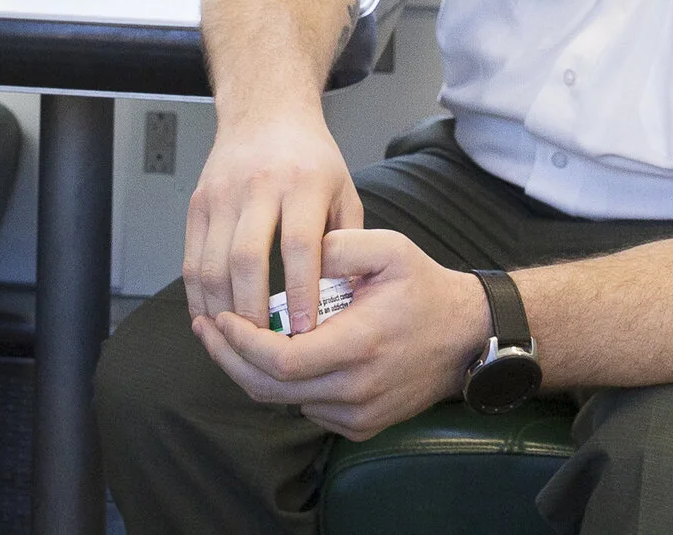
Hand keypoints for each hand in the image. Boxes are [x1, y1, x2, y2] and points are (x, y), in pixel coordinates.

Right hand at [183, 109, 360, 333]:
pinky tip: (211, 317)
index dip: (300, 291)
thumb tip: (344, 300)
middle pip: (247, 258)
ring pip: (212, 263)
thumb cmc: (311, 158)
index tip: (306, 330)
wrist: (266, 113)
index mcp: (302, 183)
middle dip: (254, 311)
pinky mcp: (198, 203)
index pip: (298, 244)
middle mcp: (258, 186)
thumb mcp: (344, 190)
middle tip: (267, 346)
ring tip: (238, 341)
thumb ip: (347, 243)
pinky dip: (197, 294)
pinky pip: (191, 258)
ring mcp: (222, 194)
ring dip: (222, 309)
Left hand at [192, 228, 488, 440]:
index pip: (278, 361)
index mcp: (357, 346)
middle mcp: (355, 390)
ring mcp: (358, 414)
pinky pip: (306, 408)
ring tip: (228, 337)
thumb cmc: (424, 289)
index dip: (239, 343)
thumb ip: (338, 245)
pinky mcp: (360, 426)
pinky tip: (271, 353)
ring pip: (283, 402)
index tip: (218, 318)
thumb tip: (296, 255)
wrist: (466, 337)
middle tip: (206, 328)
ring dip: (249, 372)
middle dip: (228, 358)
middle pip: (269, 389)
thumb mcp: (388, 249)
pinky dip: (281, 385)